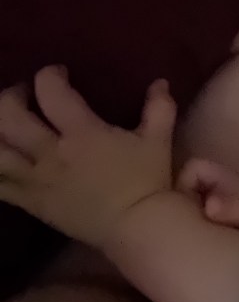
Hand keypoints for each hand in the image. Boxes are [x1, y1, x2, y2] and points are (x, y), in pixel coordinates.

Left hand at [0, 67, 175, 249]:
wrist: (138, 227)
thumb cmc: (148, 182)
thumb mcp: (159, 140)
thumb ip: (158, 108)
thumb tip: (159, 82)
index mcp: (82, 133)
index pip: (50, 91)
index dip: (49, 75)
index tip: (59, 74)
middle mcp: (51, 152)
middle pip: (7, 114)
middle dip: (12, 96)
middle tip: (26, 96)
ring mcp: (36, 179)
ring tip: (8, 126)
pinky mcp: (30, 201)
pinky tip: (3, 160)